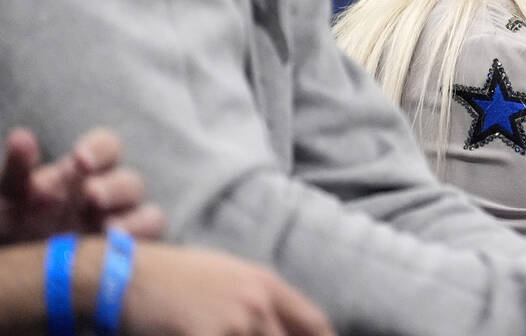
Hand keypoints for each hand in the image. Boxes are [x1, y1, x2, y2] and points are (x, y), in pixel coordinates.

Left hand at [0, 127, 164, 242]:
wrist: (14, 274)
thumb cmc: (11, 228)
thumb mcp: (8, 198)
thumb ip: (17, 170)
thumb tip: (22, 136)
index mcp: (82, 173)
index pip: (107, 148)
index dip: (99, 150)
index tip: (80, 159)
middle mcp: (107, 198)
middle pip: (130, 183)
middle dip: (113, 190)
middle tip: (92, 197)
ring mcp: (121, 228)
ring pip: (149, 214)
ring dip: (131, 219)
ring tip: (108, 230)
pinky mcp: (128, 257)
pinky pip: (150, 245)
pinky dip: (141, 243)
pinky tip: (116, 248)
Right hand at [123, 243, 333, 335]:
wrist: (129, 276)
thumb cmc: (177, 277)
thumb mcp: (229, 276)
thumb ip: (260, 302)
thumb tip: (279, 325)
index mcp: (266, 284)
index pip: (314, 322)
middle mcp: (257, 303)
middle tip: (251, 335)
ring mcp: (233, 323)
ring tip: (221, 331)